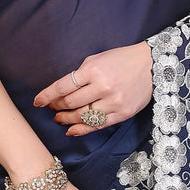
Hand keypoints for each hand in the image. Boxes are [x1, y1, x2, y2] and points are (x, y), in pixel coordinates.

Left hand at [33, 42, 153, 134]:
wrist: (151, 65)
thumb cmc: (121, 60)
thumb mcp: (98, 59)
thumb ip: (81, 74)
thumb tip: (63, 91)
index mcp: (93, 70)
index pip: (62, 87)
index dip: (47, 96)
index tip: (37, 102)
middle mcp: (102, 87)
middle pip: (70, 103)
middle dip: (56, 108)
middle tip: (51, 109)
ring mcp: (113, 102)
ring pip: (82, 117)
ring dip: (66, 120)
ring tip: (59, 119)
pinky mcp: (122, 113)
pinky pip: (98, 125)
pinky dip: (82, 130)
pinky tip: (72, 130)